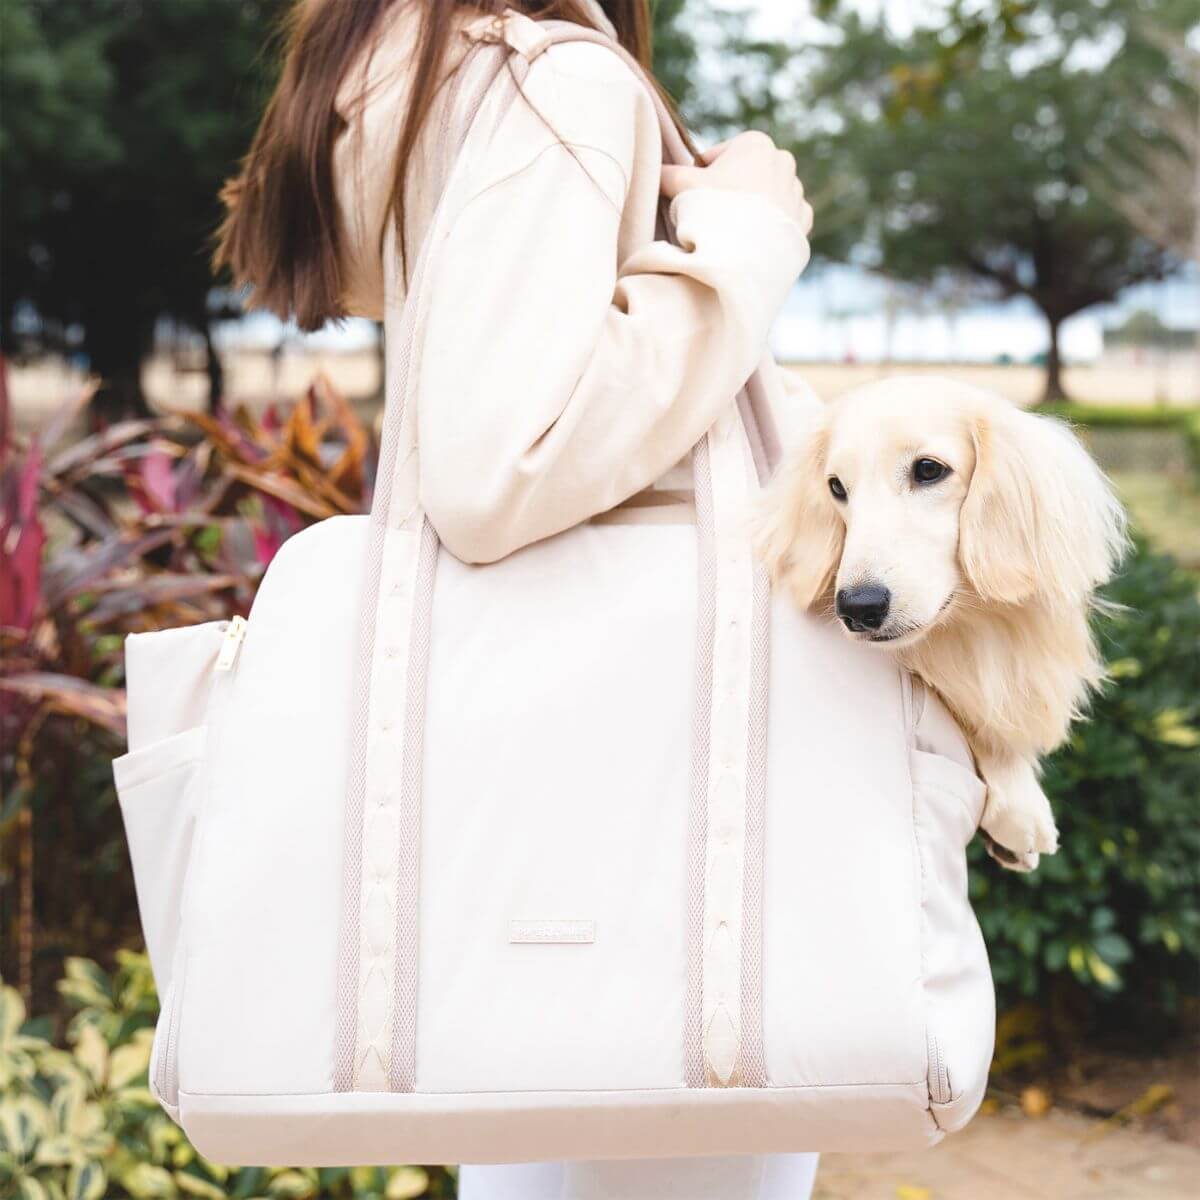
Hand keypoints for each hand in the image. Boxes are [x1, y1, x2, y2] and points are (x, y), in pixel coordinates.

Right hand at [660, 131, 813, 233]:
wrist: (743, 257)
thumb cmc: (712, 213)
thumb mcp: (681, 186)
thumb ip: (666, 174)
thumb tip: (653, 171)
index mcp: (754, 143)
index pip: (715, 159)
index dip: (699, 181)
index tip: (697, 200)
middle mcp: (782, 160)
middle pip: (741, 177)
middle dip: (727, 195)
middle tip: (713, 219)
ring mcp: (796, 191)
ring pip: (762, 200)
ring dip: (748, 212)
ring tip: (732, 233)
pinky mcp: (803, 220)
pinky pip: (781, 221)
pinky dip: (767, 229)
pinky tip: (753, 241)